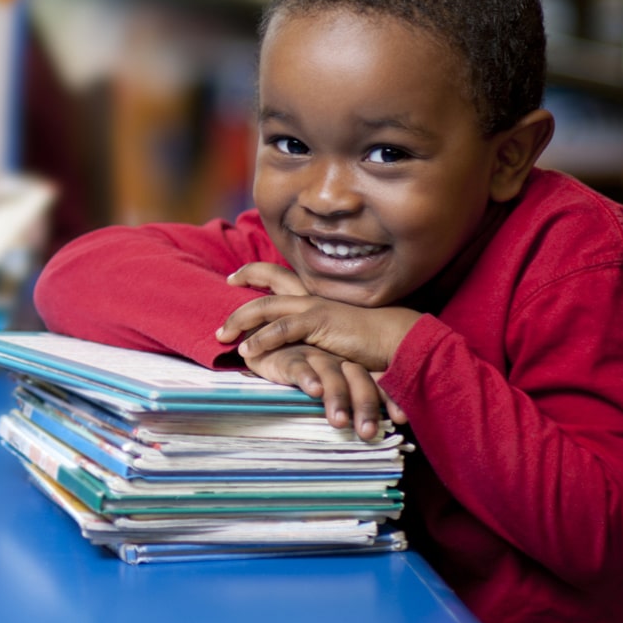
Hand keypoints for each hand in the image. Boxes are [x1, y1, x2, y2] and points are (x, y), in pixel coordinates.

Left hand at [217, 262, 415, 435]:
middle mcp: (314, 296)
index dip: (258, 272)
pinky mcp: (320, 323)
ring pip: (266, 306)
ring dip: (240, 320)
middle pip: (270, 279)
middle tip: (226, 283)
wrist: (399, 338)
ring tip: (222, 335)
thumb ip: (322, 332)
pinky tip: (246, 350)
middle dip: (244, 278)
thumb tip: (307, 342)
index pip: (283, 276)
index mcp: (319, 295)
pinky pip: (282, 328)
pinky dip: (261, 339)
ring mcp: (315, 307)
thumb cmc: (376, 339)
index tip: (236, 276)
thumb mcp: (342, 331)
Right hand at [236, 341, 395, 439]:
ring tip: (339, 421)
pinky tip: (314, 391)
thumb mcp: (330, 390)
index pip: (375, 383)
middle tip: (368, 432)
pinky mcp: (290, 358)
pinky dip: (307, 378)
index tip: (401, 419)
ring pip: (331, 375)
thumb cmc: (305, 373)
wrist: (269, 349)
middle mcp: (338, 362)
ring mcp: (315, 358)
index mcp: (352, 368)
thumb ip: (349, 406)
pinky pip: (300, 367)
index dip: (389, 399)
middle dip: (365, 405)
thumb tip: (372, 435)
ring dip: (336, 397)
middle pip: (358, 379)